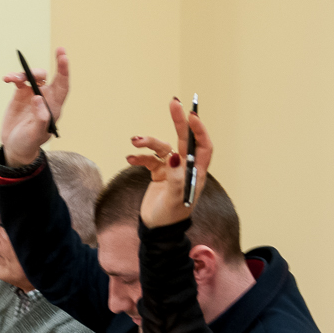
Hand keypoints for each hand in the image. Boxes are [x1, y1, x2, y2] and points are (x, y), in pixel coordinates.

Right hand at [0, 47, 68, 166]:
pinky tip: (7, 79)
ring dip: (23, 74)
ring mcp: (32, 95)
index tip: (64, 56)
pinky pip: (19, 80)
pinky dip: (14, 77)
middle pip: (50, 78)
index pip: (62, 86)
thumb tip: (38, 97)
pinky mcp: (21, 95)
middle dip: (50, 66)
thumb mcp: (35, 135)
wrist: (14, 147)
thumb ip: (39, 118)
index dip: (64, 71)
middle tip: (47, 60)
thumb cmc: (28, 143)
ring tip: (13, 79)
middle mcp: (45, 99)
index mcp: (53, 107)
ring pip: (33, 77)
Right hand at [127, 99, 211, 228]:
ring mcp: (171, 170)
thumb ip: (176, 178)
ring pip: (161, 148)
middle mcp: (185, 168)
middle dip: (179, 121)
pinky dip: (139, 157)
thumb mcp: (175, 199)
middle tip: (173, 103)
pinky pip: (149, 159)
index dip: (199, 130)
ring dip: (148, 142)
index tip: (191, 116)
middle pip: (184, 139)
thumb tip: (174, 156)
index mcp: (196, 173)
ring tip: (135, 141)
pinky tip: (130, 159)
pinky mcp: (158, 173)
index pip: (203, 146)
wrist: (156, 230)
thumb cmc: (171, 216)